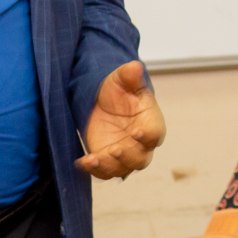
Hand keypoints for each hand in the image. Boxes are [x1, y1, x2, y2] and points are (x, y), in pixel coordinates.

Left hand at [76, 61, 165, 178]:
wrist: (103, 100)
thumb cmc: (119, 90)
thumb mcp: (122, 79)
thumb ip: (130, 75)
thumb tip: (135, 66)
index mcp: (150, 122)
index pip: (155, 134)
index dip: (148, 136)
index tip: (136, 132)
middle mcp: (140, 143)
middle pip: (141, 159)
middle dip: (128, 157)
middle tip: (114, 149)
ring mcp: (124, 154)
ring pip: (122, 169)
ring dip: (108, 167)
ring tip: (93, 159)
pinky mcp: (107, 160)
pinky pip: (104, 171)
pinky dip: (94, 170)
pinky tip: (82, 161)